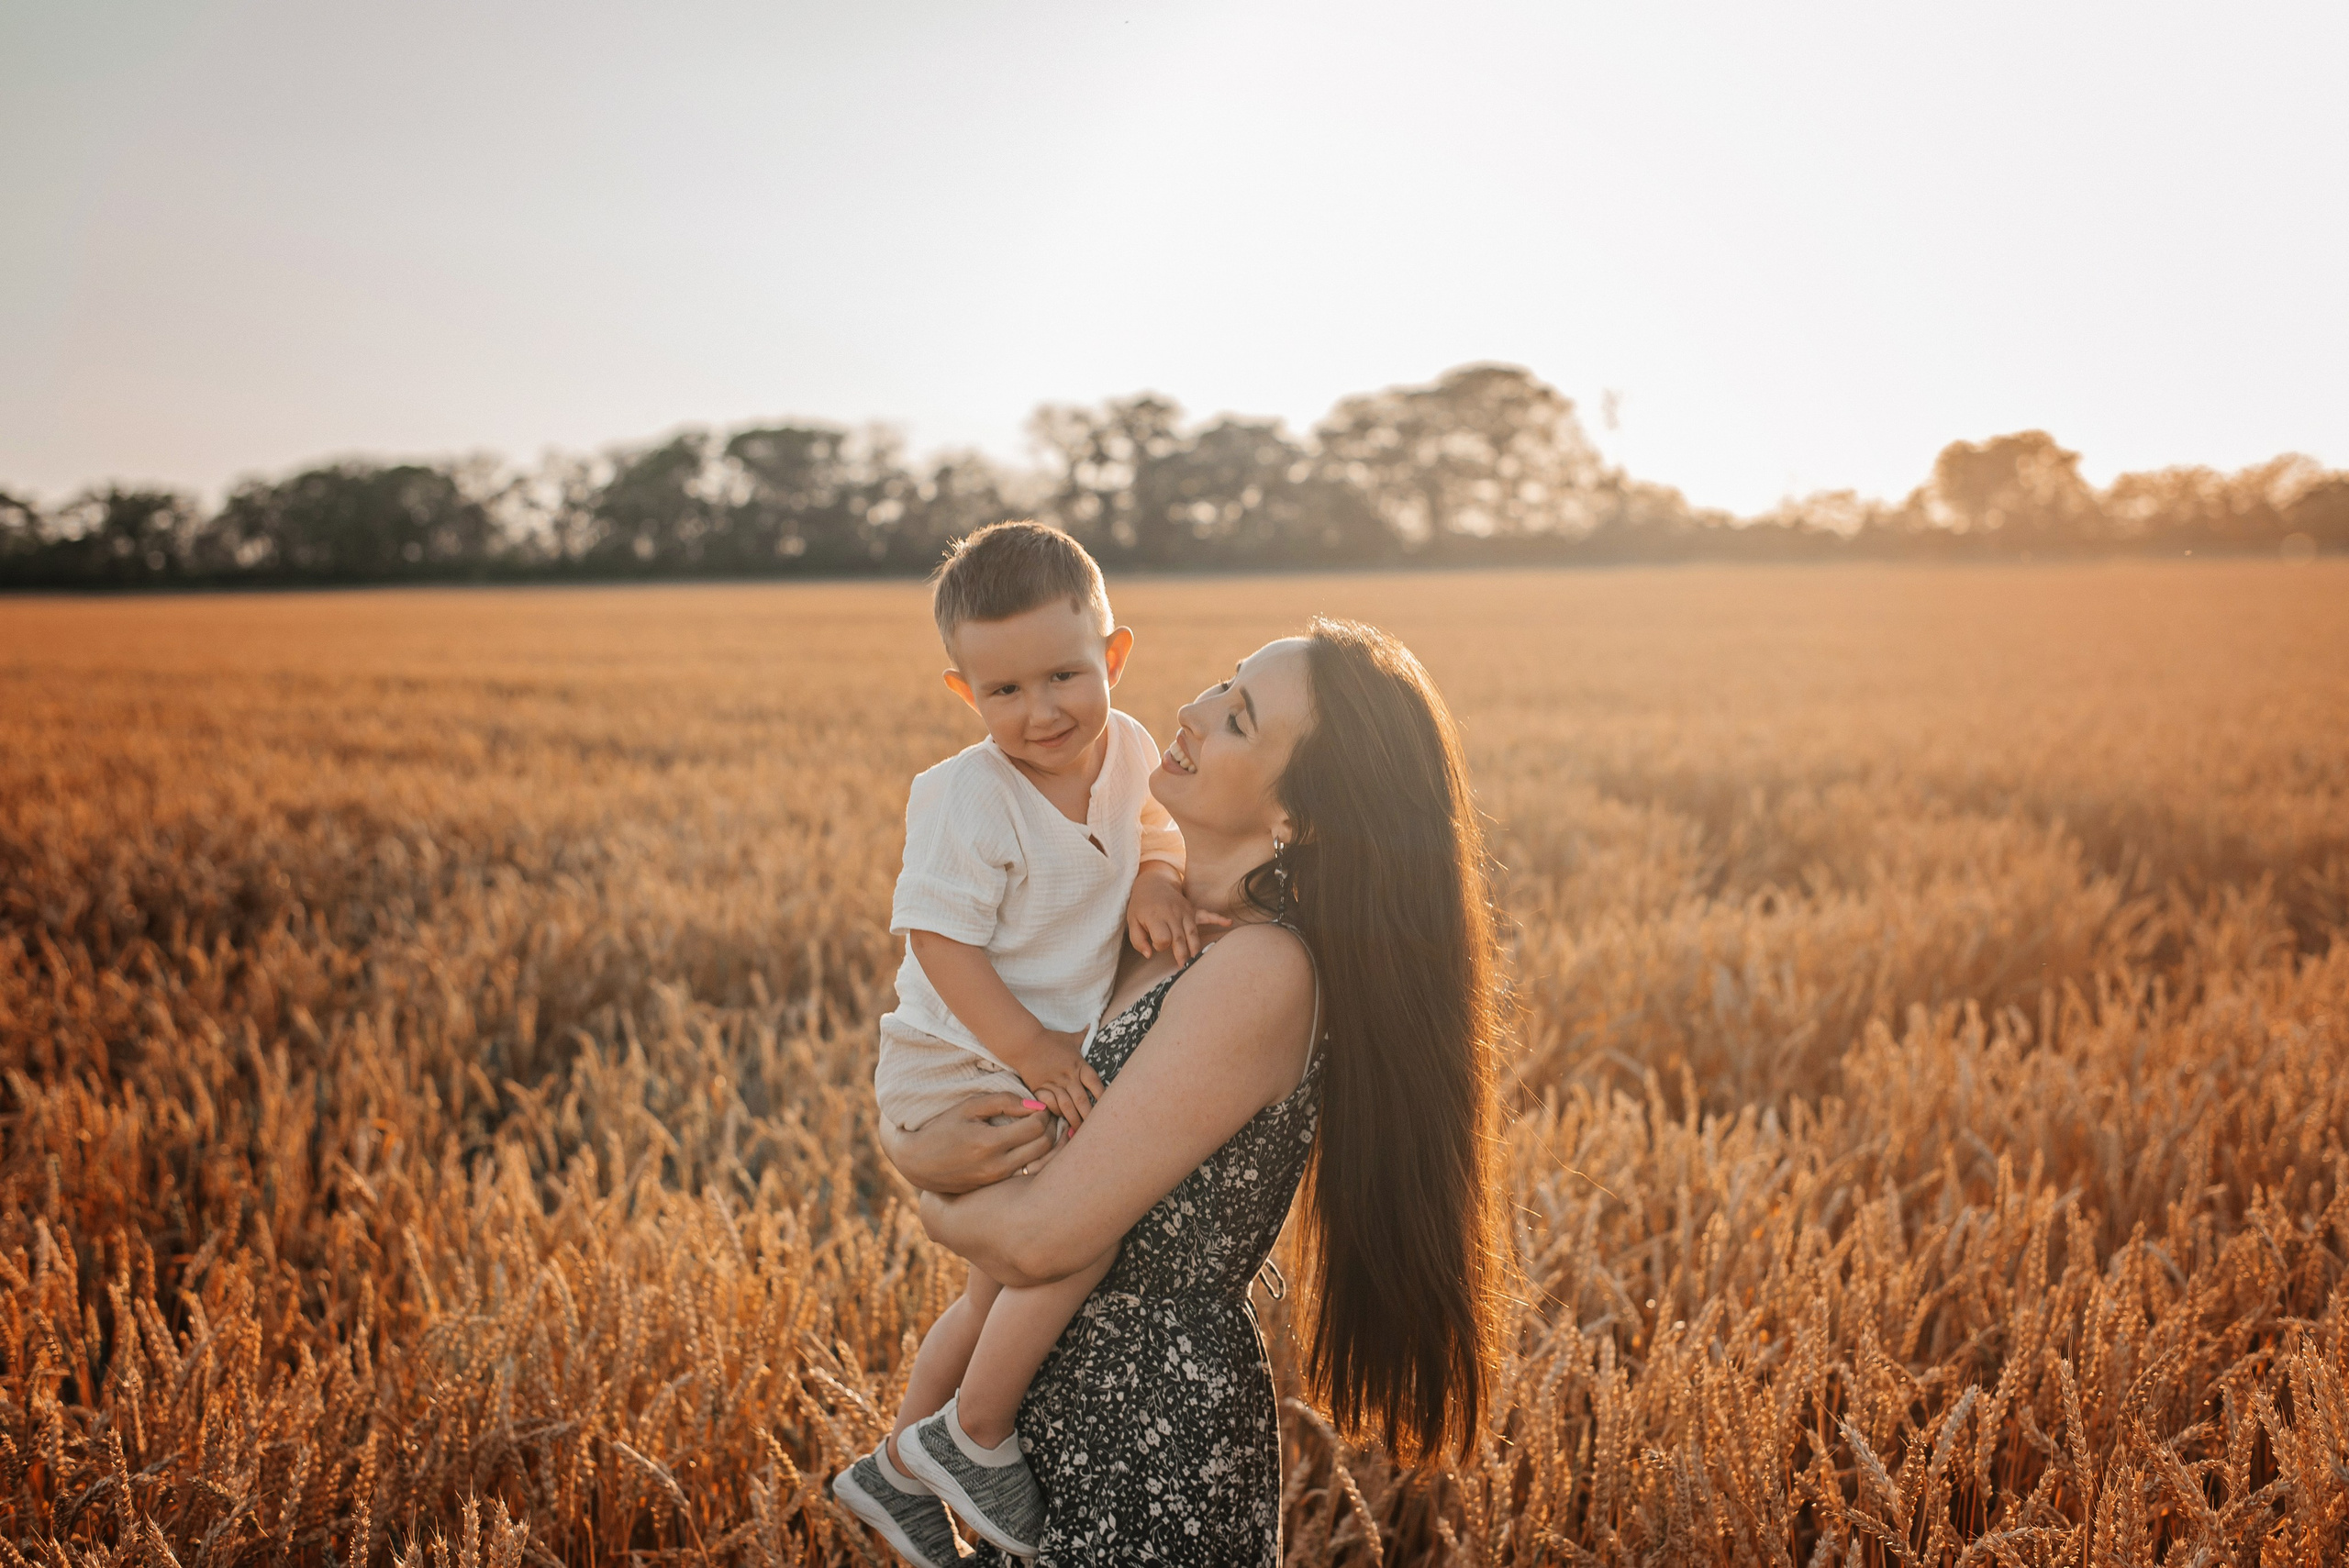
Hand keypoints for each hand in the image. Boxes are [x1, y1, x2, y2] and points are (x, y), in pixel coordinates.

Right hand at [876, 1092, 1053, 1193]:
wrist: (917, 1162)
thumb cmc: (943, 1129)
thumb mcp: (968, 1107)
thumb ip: (1003, 1101)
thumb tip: (1035, 1105)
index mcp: (989, 1143)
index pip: (1036, 1127)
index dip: (1045, 1113)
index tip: (1042, 1105)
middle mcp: (997, 1166)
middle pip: (1043, 1146)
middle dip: (1052, 1128)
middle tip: (1047, 1116)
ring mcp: (997, 1180)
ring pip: (1040, 1162)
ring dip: (1047, 1144)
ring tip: (1042, 1129)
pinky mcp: (996, 1187)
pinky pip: (1027, 1172)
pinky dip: (1036, 1159)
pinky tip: (1031, 1146)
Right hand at [1021, 1028, 1109, 1129]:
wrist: (1024, 1042)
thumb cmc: (1050, 1040)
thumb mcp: (1070, 1038)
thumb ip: (1084, 1035)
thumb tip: (1092, 1024)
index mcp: (1079, 1064)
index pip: (1095, 1083)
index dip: (1104, 1097)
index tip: (1110, 1109)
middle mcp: (1068, 1075)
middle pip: (1082, 1100)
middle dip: (1089, 1116)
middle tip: (1096, 1130)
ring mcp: (1053, 1083)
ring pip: (1066, 1106)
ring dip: (1073, 1120)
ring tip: (1080, 1132)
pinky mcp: (1039, 1089)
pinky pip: (1049, 1105)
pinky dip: (1055, 1114)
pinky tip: (1060, 1121)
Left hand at [1125, 866, 1231, 962]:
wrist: (1153, 883)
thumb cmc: (1141, 906)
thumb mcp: (1132, 922)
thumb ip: (1138, 941)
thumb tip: (1149, 955)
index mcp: (1156, 918)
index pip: (1162, 939)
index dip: (1160, 946)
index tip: (1156, 945)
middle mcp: (1172, 915)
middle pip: (1179, 939)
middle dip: (1182, 955)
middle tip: (1183, 969)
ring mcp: (1184, 912)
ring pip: (1192, 933)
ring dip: (1195, 948)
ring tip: (1197, 961)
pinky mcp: (1192, 910)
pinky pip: (1206, 915)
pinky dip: (1218, 918)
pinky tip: (1228, 922)